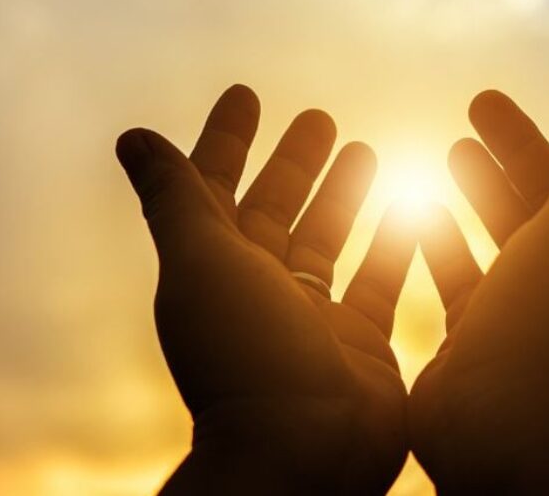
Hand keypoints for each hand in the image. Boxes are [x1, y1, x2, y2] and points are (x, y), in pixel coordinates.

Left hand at [116, 86, 412, 493]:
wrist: (303, 454)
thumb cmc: (246, 354)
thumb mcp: (201, 263)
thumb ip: (174, 198)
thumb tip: (133, 136)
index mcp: (214, 270)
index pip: (216, 189)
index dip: (226, 140)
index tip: (247, 93)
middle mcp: (260, 294)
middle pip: (277, 212)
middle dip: (295, 164)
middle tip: (321, 117)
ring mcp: (312, 322)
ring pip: (329, 244)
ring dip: (345, 198)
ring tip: (367, 149)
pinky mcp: (361, 347)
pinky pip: (379, 283)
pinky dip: (395, 246)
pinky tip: (416, 207)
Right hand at [409, 49, 548, 492]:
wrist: (508, 439)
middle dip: (522, 143)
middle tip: (481, 98)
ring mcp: (524, 309)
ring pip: (504, 232)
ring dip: (482, 186)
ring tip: (452, 145)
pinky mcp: (477, 336)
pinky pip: (462, 275)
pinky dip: (443, 239)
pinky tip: (416, 210)